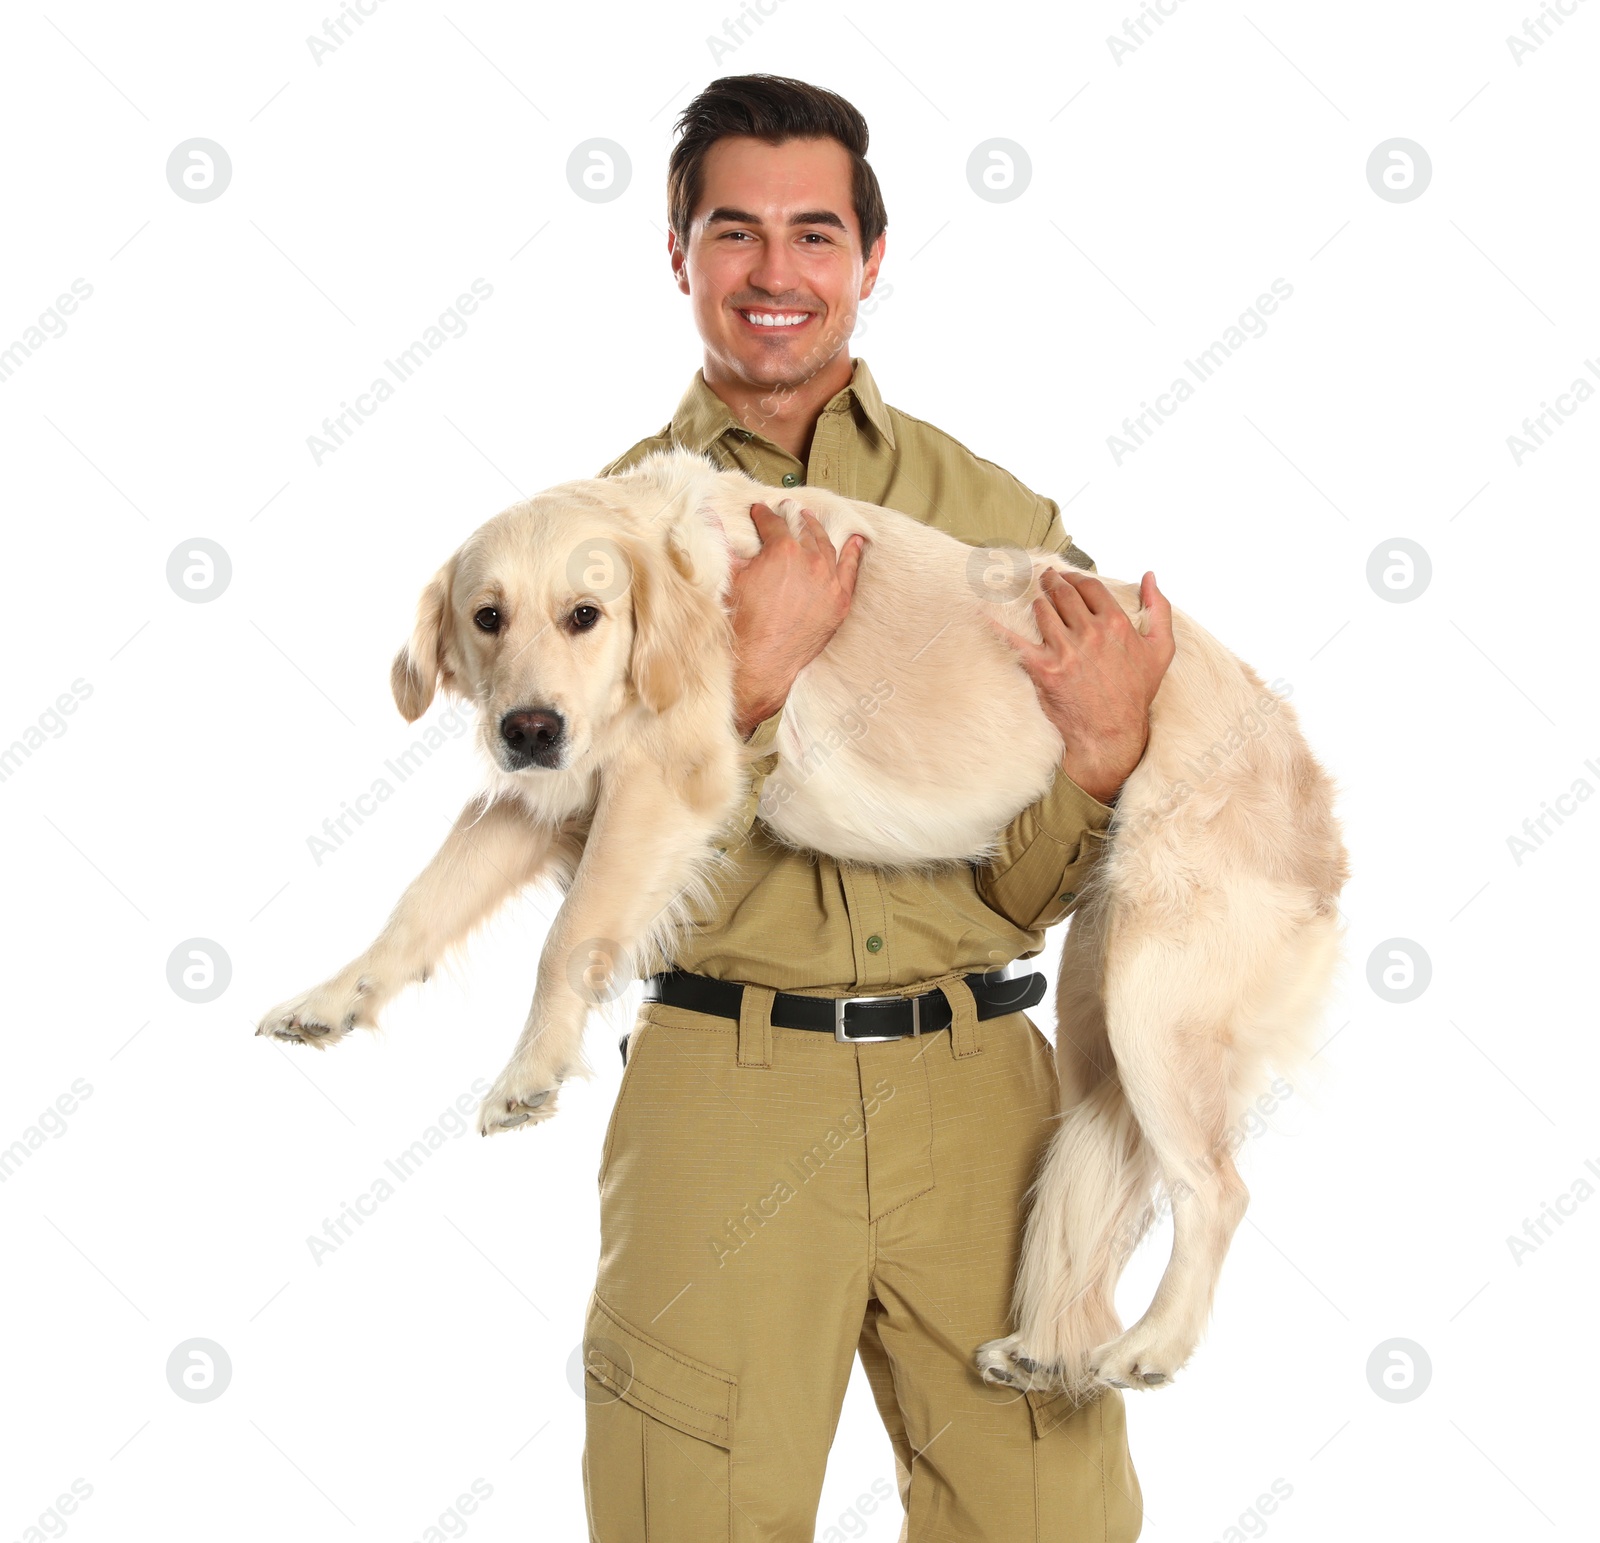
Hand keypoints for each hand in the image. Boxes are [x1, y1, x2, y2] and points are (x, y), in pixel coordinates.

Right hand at [727, 502, 866, 737]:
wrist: (760, 661)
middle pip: (803, 532)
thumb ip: (726, 544)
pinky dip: (853, 555)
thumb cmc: (741, 624)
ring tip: (813, 523)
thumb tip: (712, 519)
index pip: (773, 524)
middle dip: (794, 519)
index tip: (759, 512)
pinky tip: (856, 543)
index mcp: (782, 551)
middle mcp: (810, 562)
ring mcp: (828, 582)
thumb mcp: (729, 578)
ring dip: (819, 532)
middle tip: (789, 512)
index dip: (763, 516)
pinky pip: (850, 571)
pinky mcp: (838, 602)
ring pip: (827, 547)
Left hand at [991, 570, 1174, 803]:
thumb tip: (1150, 576)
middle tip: (1044, 577)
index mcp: (1115, 623)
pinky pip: (1014, 641)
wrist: (1112, 734)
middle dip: (1052, 583)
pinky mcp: (1043, 668)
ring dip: (1038, 602)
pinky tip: (982, 612)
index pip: (1089, 587)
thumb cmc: (1136, 693)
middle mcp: (1089, 632)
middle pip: (1063, 595)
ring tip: (1035, 599)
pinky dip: (997, 625)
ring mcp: (1065, 650)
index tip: (1067, 578)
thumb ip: (1159, 609)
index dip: (1075, 579)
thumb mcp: (1160, 650)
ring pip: (1042, 611)